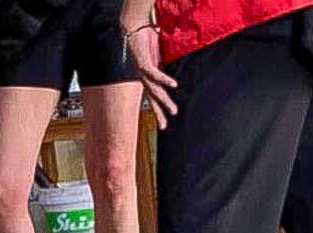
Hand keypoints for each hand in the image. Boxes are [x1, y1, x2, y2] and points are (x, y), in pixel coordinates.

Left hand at [120, 12, 177, 128]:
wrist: (134, 25)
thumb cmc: (147, 37)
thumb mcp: (158, 54)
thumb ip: (166, 62)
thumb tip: (178, 67)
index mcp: (147, 77)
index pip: (153, 97)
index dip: (158, 111)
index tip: (163, 126)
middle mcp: (143, 77)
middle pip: (152, 98)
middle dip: (158, 113)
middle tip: (164, 127)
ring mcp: (142, 71)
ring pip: (154, 90)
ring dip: (164, 101)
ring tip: (174, 111)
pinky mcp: (143, 62)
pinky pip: (155, 74)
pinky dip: (164, 79)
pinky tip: (173, 85)